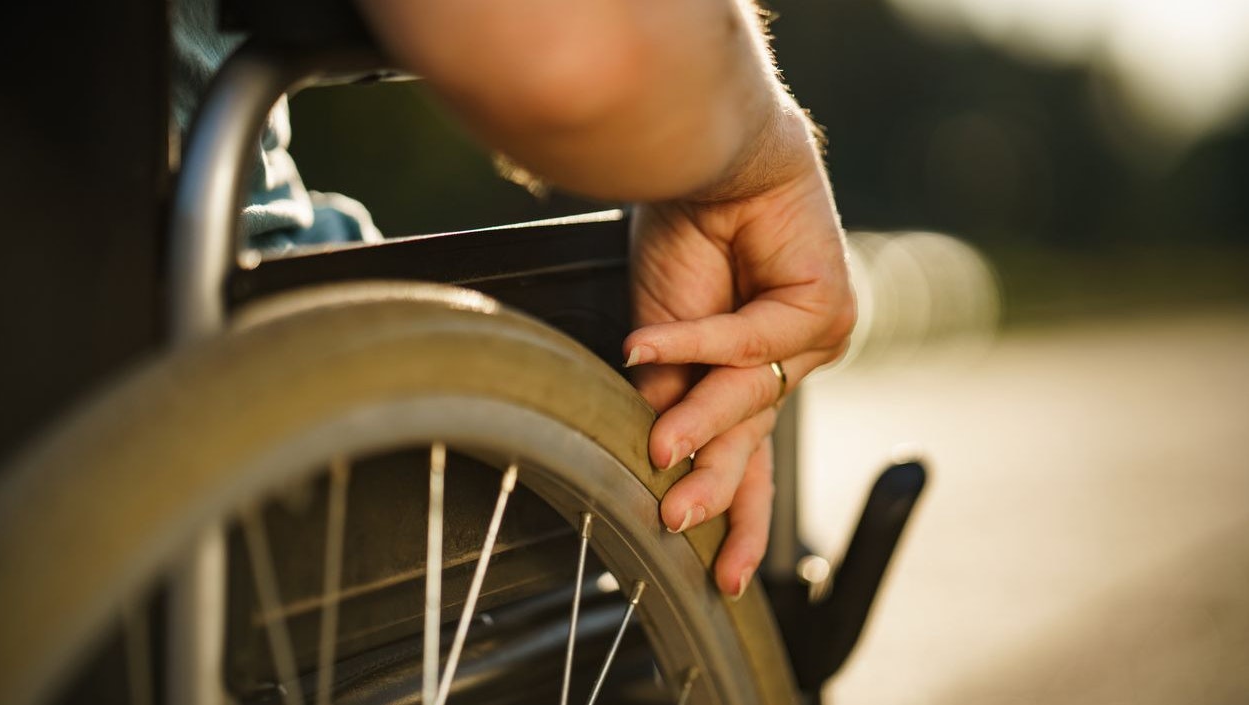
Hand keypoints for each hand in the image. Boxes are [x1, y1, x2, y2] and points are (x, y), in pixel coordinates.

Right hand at [623, 109, 854, 597]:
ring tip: (658, 453)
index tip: (727, 579)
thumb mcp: (660, 333)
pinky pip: (749, 344)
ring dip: (699, 424)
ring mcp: (811, 338)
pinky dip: (693, 343)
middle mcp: (788, 361)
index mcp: (750, 372)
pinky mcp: (823, 307)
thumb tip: (666, 453)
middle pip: (756, 443)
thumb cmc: (683, 236)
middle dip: (719, 491)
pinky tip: (643, 344)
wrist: (705, 160)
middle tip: (678, 526)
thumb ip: (672, 394)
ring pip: (750, 399)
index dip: (736, 515)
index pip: (747, 456)